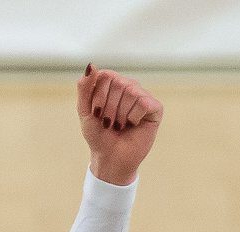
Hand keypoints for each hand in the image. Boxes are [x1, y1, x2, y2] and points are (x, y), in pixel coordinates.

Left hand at [78, 65, 162, 185]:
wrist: (110, 158)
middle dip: (108, 109)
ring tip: (120, 125)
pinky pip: (143, 103)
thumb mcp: (85, 112)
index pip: (105, 75)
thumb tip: (91, 65)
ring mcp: (143, 96)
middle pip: (118, 84)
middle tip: (109, 123)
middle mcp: (129, 86)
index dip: (98, 97)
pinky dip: (133, 118)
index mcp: (112, 84)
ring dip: (120, 115)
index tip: (96, 114)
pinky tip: (133, 125)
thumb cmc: (98, 136)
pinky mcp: (155, 108)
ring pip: (131, 92)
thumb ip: (85, 89)